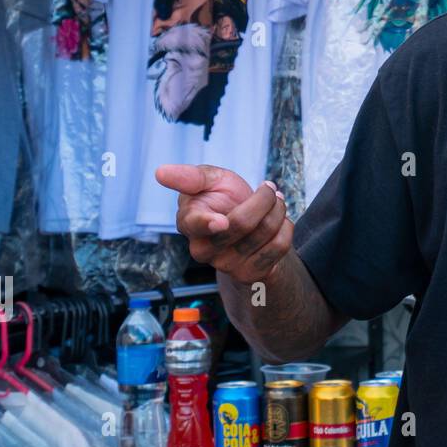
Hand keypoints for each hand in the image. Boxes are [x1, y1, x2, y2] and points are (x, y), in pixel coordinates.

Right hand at [156, 164, 292, 284]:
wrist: (248, 224)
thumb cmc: (222, 197)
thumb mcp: (209, 179)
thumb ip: (190, 177)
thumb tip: (160, 172)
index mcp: (189, 222)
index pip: (195, 225)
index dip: (208, 223)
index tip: (221, 221)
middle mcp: (203, 249)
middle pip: (242, 223)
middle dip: (264, 198)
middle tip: (269, 187)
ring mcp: (226, 265)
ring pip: (265, 233)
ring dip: (278, 210)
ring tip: (276, 202)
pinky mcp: (249, 274)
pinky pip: (279, 248)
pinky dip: (287, 227)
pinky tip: (280, 222)